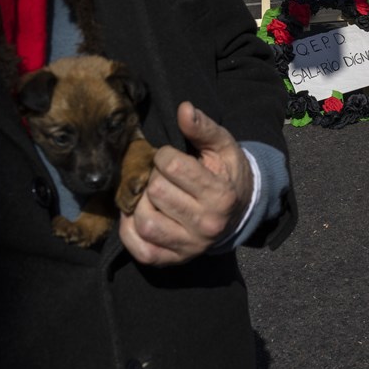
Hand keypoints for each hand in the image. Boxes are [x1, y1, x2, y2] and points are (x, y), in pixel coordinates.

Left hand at [118, 102, 252, 265]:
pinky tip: (138, 214)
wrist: (238, 211)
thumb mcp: (223, 146)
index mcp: (221, 194)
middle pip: (156, 192)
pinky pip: (140, 249)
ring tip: (148, 194)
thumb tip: (183, 108)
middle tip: (158, 175)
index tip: (168, 157)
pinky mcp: (173, 260)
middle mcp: (207, 224)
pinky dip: (130, 231)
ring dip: (139, 203)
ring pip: (144, 221)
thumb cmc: (226, 173)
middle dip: (151, 177)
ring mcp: (189, 246)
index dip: (163, 155)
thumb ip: (203, 128)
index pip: (172, 166)